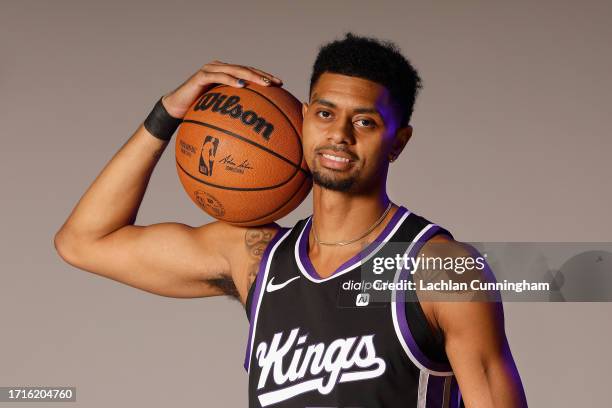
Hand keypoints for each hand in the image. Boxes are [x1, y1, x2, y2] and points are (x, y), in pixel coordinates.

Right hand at [161, 60, 282, 118]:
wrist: (175, 110)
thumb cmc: (197, 114)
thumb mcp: (219, 115)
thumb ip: (234, 116)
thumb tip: (255, 132)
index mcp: (227, 76)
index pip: (249, 74)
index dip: (265, 77)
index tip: (281, 85)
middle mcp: (220, 69)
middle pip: (246, 69)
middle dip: (262, 75)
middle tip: (277, 83)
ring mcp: (211, 70)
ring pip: (235, 70)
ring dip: (251, 76)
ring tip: (265, 83)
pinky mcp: (201, 75)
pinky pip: (218, 76)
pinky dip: (230, 79)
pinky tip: (242, 85)